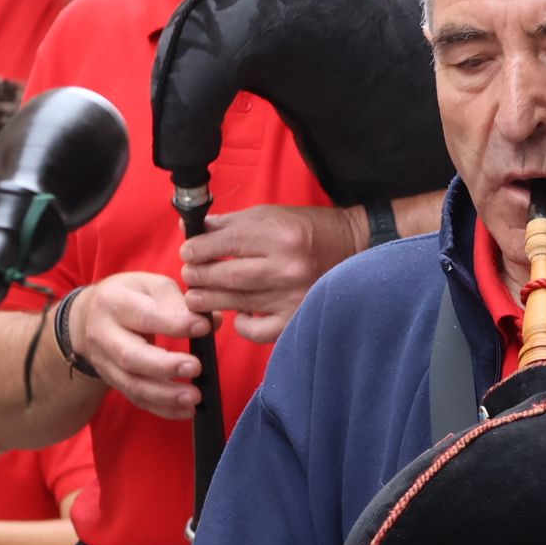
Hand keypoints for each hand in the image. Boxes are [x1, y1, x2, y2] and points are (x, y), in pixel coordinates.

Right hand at [73, 272, 212, 420]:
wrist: (87, 318)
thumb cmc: (131, 297)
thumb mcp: (150, 286)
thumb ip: (179, 302)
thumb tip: (212, 321)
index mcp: (114, 302)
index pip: (144, 316)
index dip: (174, 323)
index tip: (203, 327)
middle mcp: (104, 335)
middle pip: (131, 356)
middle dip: (164, 366)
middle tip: (195, 368)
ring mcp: (106, 362)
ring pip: (132, 384)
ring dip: (165, 395)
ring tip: (195, 397)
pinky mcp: (113, 381)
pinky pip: (136, 399)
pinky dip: (162, 408)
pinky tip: (186, 411)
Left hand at [178, 205, 359, 343]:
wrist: (357, 247)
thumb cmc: (311, 229)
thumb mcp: (272, 215)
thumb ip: (231, 223)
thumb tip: (195, 229)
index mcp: (278, 234)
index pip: (223, 243)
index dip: (197, 249)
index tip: (188, 253)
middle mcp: (285, 266)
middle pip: (225, 275)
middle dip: (198, 275)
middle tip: (191, 275)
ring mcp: (292, 295)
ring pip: (237, 302)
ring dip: (209, 300)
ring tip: (198, 297)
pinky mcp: (298, 316)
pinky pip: (258, 330)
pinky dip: (242, 326)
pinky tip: (239, 315)